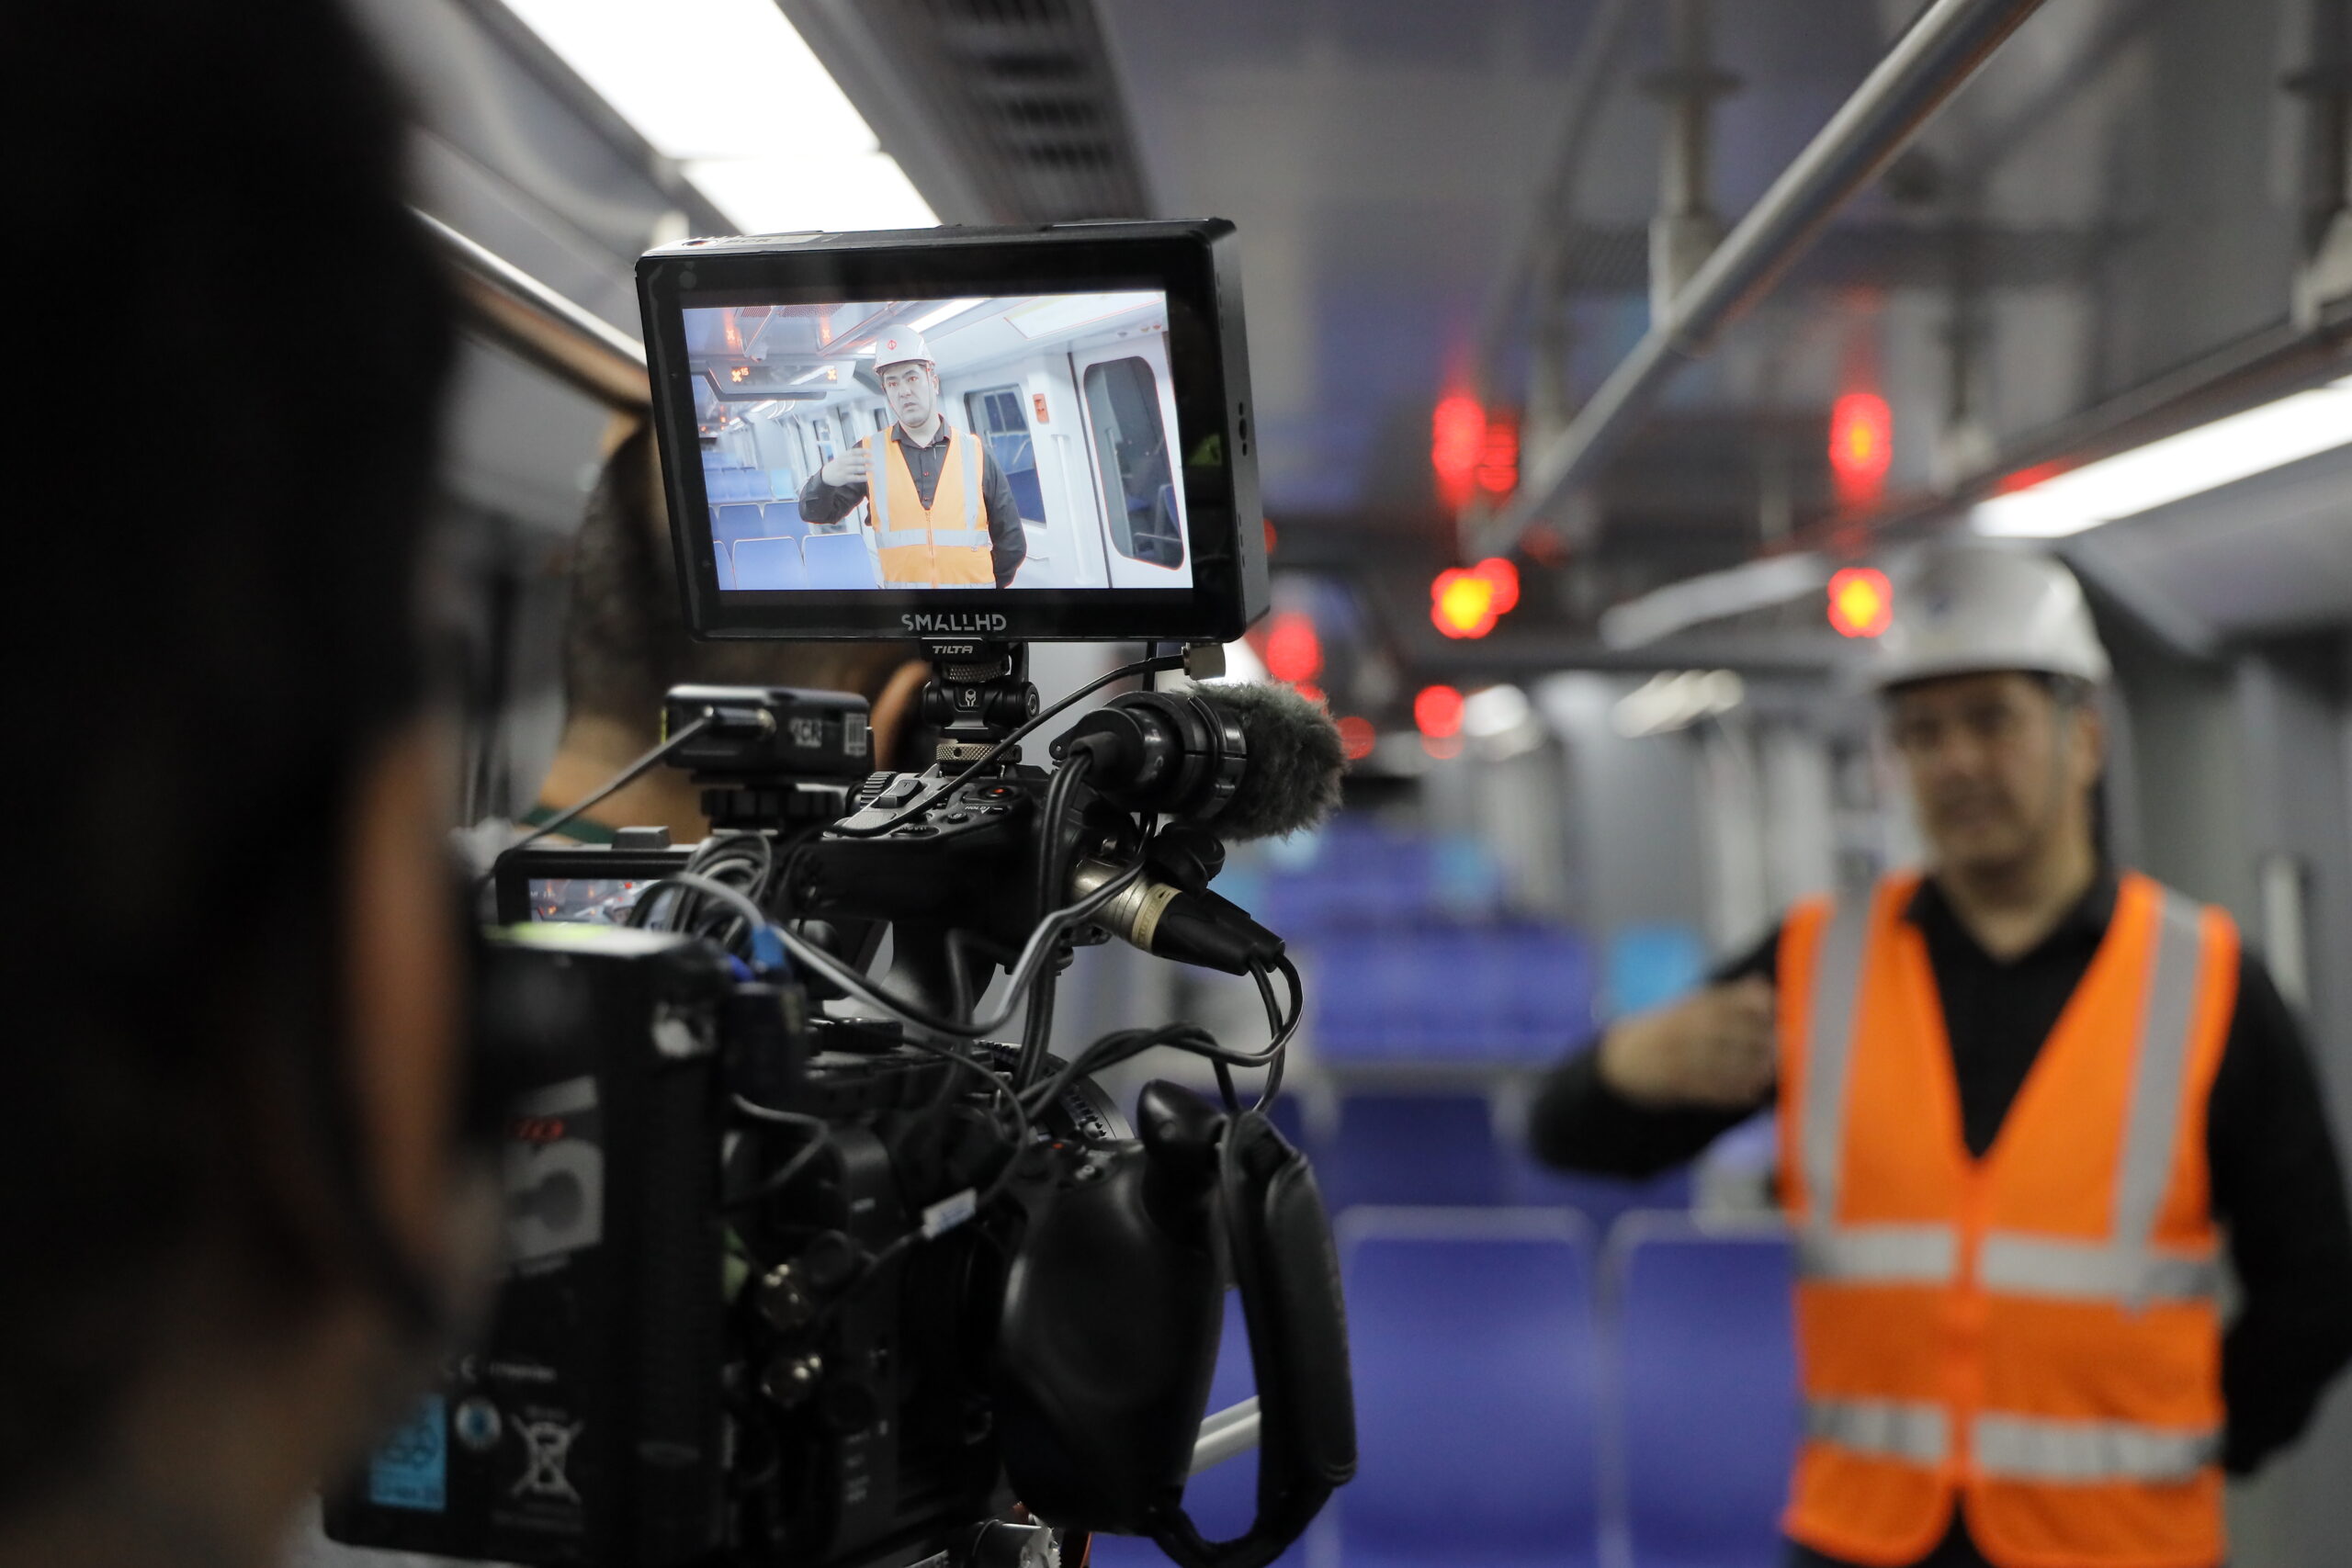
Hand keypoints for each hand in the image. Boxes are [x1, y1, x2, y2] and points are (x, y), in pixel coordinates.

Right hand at [820, 447, 871, 486]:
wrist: (825, 475)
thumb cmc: (837, 466)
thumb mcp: (841, 458)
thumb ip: (851, 456)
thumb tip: (864, 455)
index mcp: (843, 456)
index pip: (853, 452)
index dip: (862, 451)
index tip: (870, 451)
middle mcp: (843, 462)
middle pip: (856, 460)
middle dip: (865, 460)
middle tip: (873, 461)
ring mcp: (843, 470)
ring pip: (856, 469)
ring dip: (865, 468)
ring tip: (873, 469)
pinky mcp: (844, 478)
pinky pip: (855, 478)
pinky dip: (862, 478)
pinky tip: (867, 478)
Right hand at [1596, 975, 1775, 1108]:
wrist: (1624, 1060)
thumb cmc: (1671, 1031)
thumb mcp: (1689, 1008)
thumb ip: (1727, 999)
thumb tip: (1761, 985)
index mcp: (1684, 1008)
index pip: (1719, 1001)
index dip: (1749, 1003)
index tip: (1775, 1007)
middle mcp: (1677, 1031)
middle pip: (1719, 1030)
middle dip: (1754, 1035)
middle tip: (1785, 1042)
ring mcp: (1673, 1058)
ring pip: (1713, 1062)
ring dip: (1747, 1066)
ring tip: (1771, 1069)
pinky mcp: (1672, 1084)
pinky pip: (1705, 1090)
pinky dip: (1731, 1092)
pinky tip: (1752, 1093)